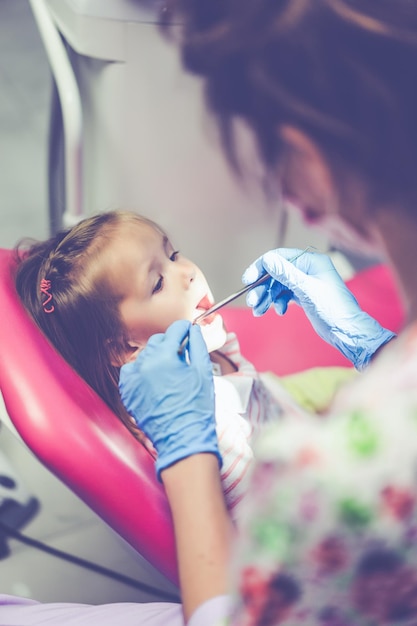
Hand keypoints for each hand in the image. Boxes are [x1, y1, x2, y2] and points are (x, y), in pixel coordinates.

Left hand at [119, 320, 220, 479]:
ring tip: (170, 371)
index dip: (184, 328)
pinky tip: (153, 380)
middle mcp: (144, 364)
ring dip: (156, 357)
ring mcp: (133, 378)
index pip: (174, 330)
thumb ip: (198, 345)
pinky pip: (131, 372)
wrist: (183, 438)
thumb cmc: (196, 408)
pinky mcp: (127, 392)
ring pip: (144, 356)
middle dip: (170, 343)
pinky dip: (141, 371)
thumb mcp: (203, 372)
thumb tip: (193, 331)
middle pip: (157, 341)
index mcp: (164, 356)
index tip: (188, 330)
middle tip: (183, 353)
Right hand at [242, 248, 394, 370]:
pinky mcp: (304, 295)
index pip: (279, 257)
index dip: (261, 267)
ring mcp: (305, 283)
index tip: (248, 280)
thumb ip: (286, 274)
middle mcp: (308, 269)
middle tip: (252, 301)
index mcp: (312, 261)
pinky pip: (284, 295)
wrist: (346, 331)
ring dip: (267, 297)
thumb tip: (267, 260)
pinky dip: (278, 303)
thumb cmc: (334, 309)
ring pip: (278, 286)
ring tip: (259, 311)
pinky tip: (280, 311)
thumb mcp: (307, 289)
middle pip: (276, 273)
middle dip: (262, 288)